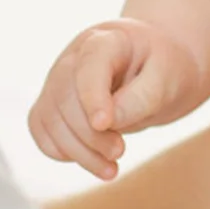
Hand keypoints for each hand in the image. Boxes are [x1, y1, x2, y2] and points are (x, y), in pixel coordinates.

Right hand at [28, 18, 197, 179]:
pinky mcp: (53, 102)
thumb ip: (141, 98)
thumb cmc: (164, 69)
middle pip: (65, 95)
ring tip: (111, 168)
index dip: (91, 96)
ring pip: (49, 116)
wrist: (157, 69)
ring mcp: (58, 77)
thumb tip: (106, 123)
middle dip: (89, 133)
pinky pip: (41, 129)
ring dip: (76, 150)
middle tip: (119, 152)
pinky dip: (61, 151)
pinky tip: (92, 159)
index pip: (89, 65)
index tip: (105, 125)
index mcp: (108, 39)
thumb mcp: (168, 78)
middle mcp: (75, 55)